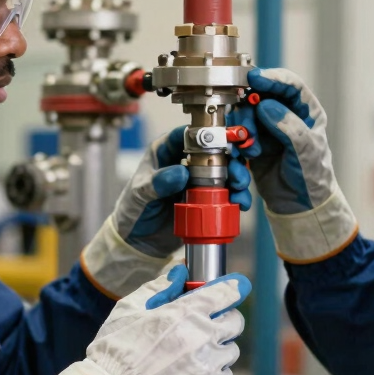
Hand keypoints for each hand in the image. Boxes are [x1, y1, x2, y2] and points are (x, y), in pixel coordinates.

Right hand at [30, 265, 249, 374]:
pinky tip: (197, 371)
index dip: (234, 287)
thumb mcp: (130, 308)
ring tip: (197, 351)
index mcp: (186, 312)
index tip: (237, 286)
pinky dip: (217, 372)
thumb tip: (179, 273)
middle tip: (210, 322)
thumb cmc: (116, 349)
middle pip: (235, 320)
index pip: (226, 292)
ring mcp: (208, 364)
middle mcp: (203, 336)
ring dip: (219, 346)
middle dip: (225, 317)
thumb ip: (159, 287)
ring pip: (232, 349)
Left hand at [81, 127, 250, 297]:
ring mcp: (197, 180)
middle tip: (236, 172)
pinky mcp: (205, 198)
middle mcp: (184, 162)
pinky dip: (237, 196)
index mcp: (165, 151)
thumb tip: (181, 172)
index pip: (187, 134)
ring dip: (238, 176)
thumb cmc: (133, 210)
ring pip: (225, 170)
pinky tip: (240, 203)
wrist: (138, 240)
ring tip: (239, 189)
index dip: (205, 134)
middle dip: (230, 158)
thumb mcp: (141, 194)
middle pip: (214, 150)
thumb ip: (158, 182)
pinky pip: (226, 193)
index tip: (220, 140)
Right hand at [228, 69, 355, 262]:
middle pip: (257, 100)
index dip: (271, 78)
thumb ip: (288, 126)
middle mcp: (284, 116)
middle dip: (248, 116)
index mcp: (304, 111)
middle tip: (247, 135)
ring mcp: (267, 131)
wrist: (301, 208)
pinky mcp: (253, 146)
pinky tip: (241, 171)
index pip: (288, 85)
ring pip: (244, 119)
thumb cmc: (313, 178)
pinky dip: (235, 155)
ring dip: (240, 136)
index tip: (254, 79)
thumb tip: (266, 106)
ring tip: (249, 155)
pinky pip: (237, 142)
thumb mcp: (306, 152)